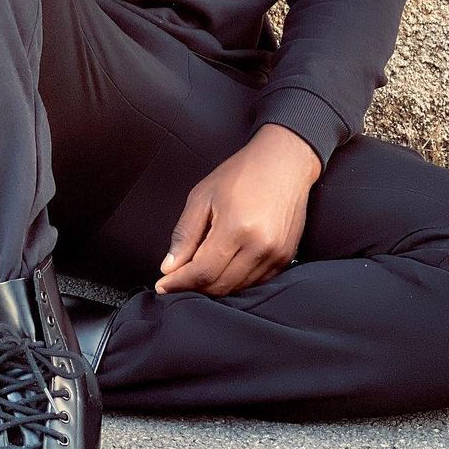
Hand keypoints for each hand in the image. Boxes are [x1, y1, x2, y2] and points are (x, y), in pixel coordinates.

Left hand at [154, 124, 321, 297]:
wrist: (285, 161)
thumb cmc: (241, 173)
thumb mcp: (203, 196)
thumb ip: (185, 234)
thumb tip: (169, 267)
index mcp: (236, 228)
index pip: (202, 271)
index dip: (179, 283)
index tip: (162, 286)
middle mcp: (260, 247)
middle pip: (219, 285)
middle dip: (194, 286)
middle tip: (177, 279)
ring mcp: (276, 254)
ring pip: (237, 287)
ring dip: (214, 284)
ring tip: (199, 269)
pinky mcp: (285, 257)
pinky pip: (255, 282)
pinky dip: (235, 280)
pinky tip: (223, 266)